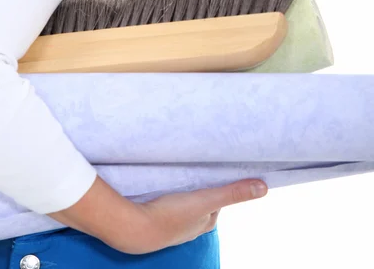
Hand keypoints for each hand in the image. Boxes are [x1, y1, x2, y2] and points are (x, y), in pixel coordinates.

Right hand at [110, 178, 267, 253]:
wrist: (135, 228)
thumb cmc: (172, 216)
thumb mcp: (207, 200)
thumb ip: (233, 193)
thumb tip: (263, 188)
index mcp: (204, 222)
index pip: (217, 203)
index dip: (219, 189)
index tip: (218, 173)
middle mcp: (190, 226)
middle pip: (200, 204)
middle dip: (201, 188)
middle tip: (198, 169)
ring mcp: (171, 223)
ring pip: (182, 203)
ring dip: (182, 191)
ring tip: (180, 174)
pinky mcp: (154, 216)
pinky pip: (165, 203)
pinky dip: (167, 194)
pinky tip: (161, 186)